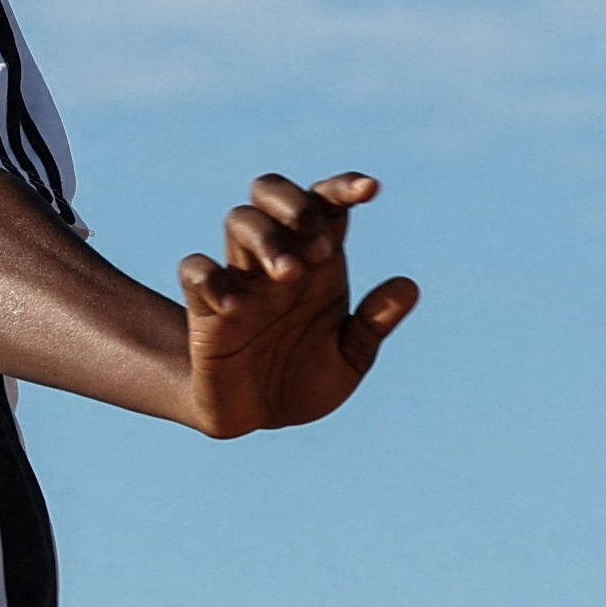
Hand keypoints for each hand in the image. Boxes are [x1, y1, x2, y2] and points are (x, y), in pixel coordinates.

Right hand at [177, 173, 414, 436]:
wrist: (258, 418)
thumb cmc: (305, 380)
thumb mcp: (350, 360)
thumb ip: (374, 324)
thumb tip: (408, 287)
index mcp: (318, 262)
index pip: (325, 204)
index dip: (343, 188)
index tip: (370, 190)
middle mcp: (278, 259)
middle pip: (272, 193)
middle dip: (295, 204)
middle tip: (320, 248)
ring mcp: (240, 278)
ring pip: (240, 221)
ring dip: (267, 239)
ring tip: (290, 276)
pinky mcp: (206, 307)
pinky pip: (196, 271)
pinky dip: (212, 280)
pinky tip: (236, 309)